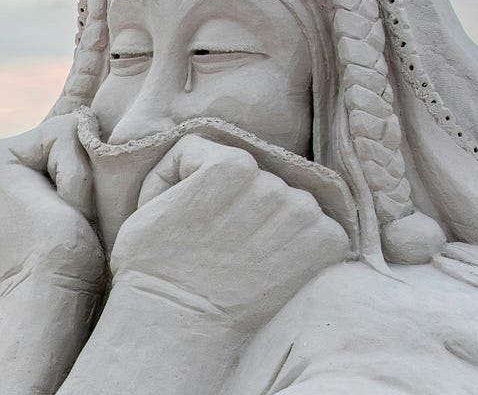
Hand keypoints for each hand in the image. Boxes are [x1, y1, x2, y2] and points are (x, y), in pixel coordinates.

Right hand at [0, 113, 102, 298]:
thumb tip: (95, 139)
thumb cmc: (75, 270)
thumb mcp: (82, 213)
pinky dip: (77, 179)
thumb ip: (80, 175)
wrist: (50, 298)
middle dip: (88, 179)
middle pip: (76, 136)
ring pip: (73, 133)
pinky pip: (67, 135)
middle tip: (71, 223)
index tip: (73, 223)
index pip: (79, 146)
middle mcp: (2, 166)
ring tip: (66, 220)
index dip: (93, 181)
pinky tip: (59, 212)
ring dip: (83, 182)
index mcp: (24, 182)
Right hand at [57, 134, 345, 393]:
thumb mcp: (152, 198)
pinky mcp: (326, 245)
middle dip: (233, 199)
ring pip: (286, 200)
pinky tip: (269, 262)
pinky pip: (319, 227)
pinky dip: (299, 242)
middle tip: (206, 236)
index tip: (178, 214)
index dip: (187, 182)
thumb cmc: (151, 265)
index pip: (212, 155)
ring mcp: (305, 215)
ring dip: (268, 220)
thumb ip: (185, 165)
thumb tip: (214, 158)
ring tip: (238, 251)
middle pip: (253, 178)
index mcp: (232, 164)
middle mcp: (275, 184)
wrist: (178, 323)